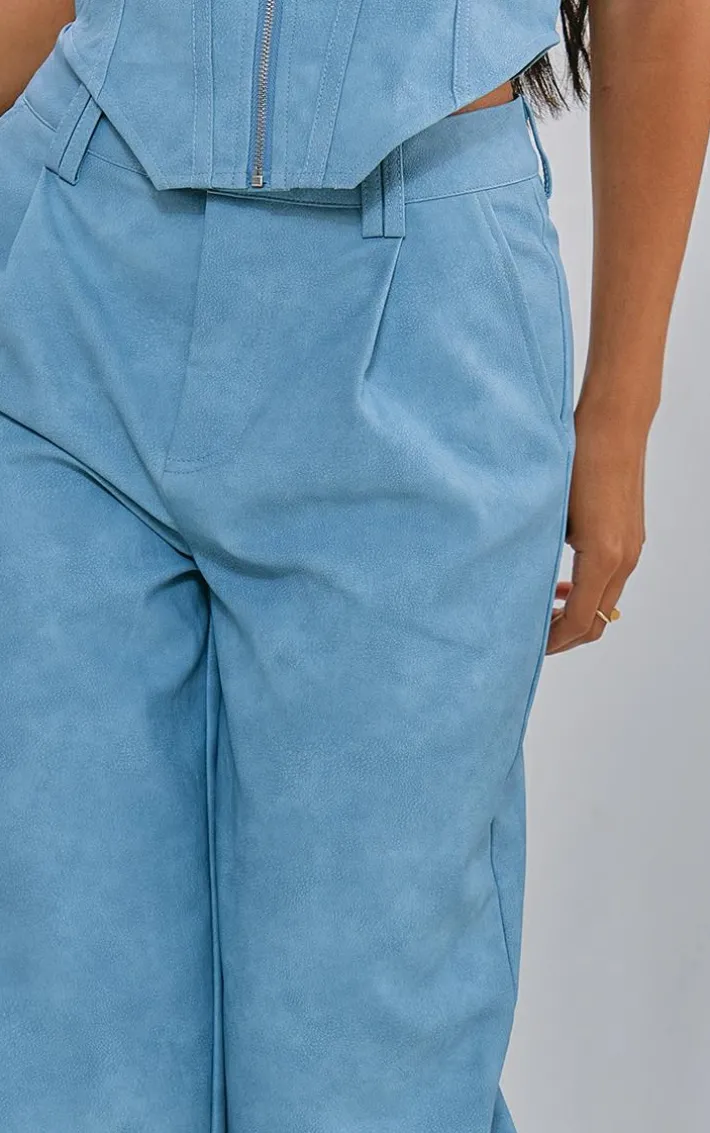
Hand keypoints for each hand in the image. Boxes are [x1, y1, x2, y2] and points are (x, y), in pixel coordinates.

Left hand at [545, 395, 649, 653]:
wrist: (612, 427)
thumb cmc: (575, 462)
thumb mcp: (549, 515)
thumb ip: (540, 556)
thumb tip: (522, 592)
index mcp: (602, 558)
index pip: (580, 621)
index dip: (553, 641)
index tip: (527, 647)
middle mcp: (624, 559)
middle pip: (597, 621)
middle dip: (564, 635)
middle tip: (532, 637)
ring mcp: (632, 549)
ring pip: (605, 603)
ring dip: (576, 614)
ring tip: (544, 611)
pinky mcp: (632, 537)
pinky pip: (611, 580)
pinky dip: (588, 592)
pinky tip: (562, 584)